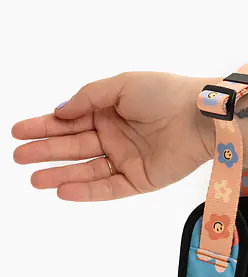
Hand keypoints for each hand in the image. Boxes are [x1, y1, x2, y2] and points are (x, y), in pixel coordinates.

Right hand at [12, 72, 214, 200]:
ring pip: (88, 169)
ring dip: (61, 173)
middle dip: (46, 150)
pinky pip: (109, 187)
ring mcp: (128, 159)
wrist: (200, 117)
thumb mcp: (121, 86)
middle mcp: (117, 136)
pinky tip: (63, 190)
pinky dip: (87, 190)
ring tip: (34, 178)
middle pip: (75, 146)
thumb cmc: (165, 94)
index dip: (44, 126)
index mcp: (111, 111)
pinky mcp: (141, 179)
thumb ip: (88, 98)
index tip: (18, 131)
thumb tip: (59, 111)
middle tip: (19, 156)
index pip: (71, 121)